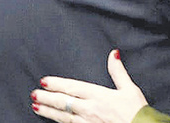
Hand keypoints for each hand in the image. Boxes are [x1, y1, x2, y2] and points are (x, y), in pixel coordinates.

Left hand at [31, 50, 147, 122]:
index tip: (44, 81)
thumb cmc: (136, 111)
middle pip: (63, 102)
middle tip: (33, 94)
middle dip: (47, 98)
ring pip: (62, 116)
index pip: (72, 88)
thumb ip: (118, 71)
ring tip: (36, 107)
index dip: (57, 84)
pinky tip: (53, 121)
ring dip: (48, 111)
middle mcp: (89, 109)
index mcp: (99, 95)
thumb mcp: (129, 88)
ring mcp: (87, 122)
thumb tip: (113, 54)